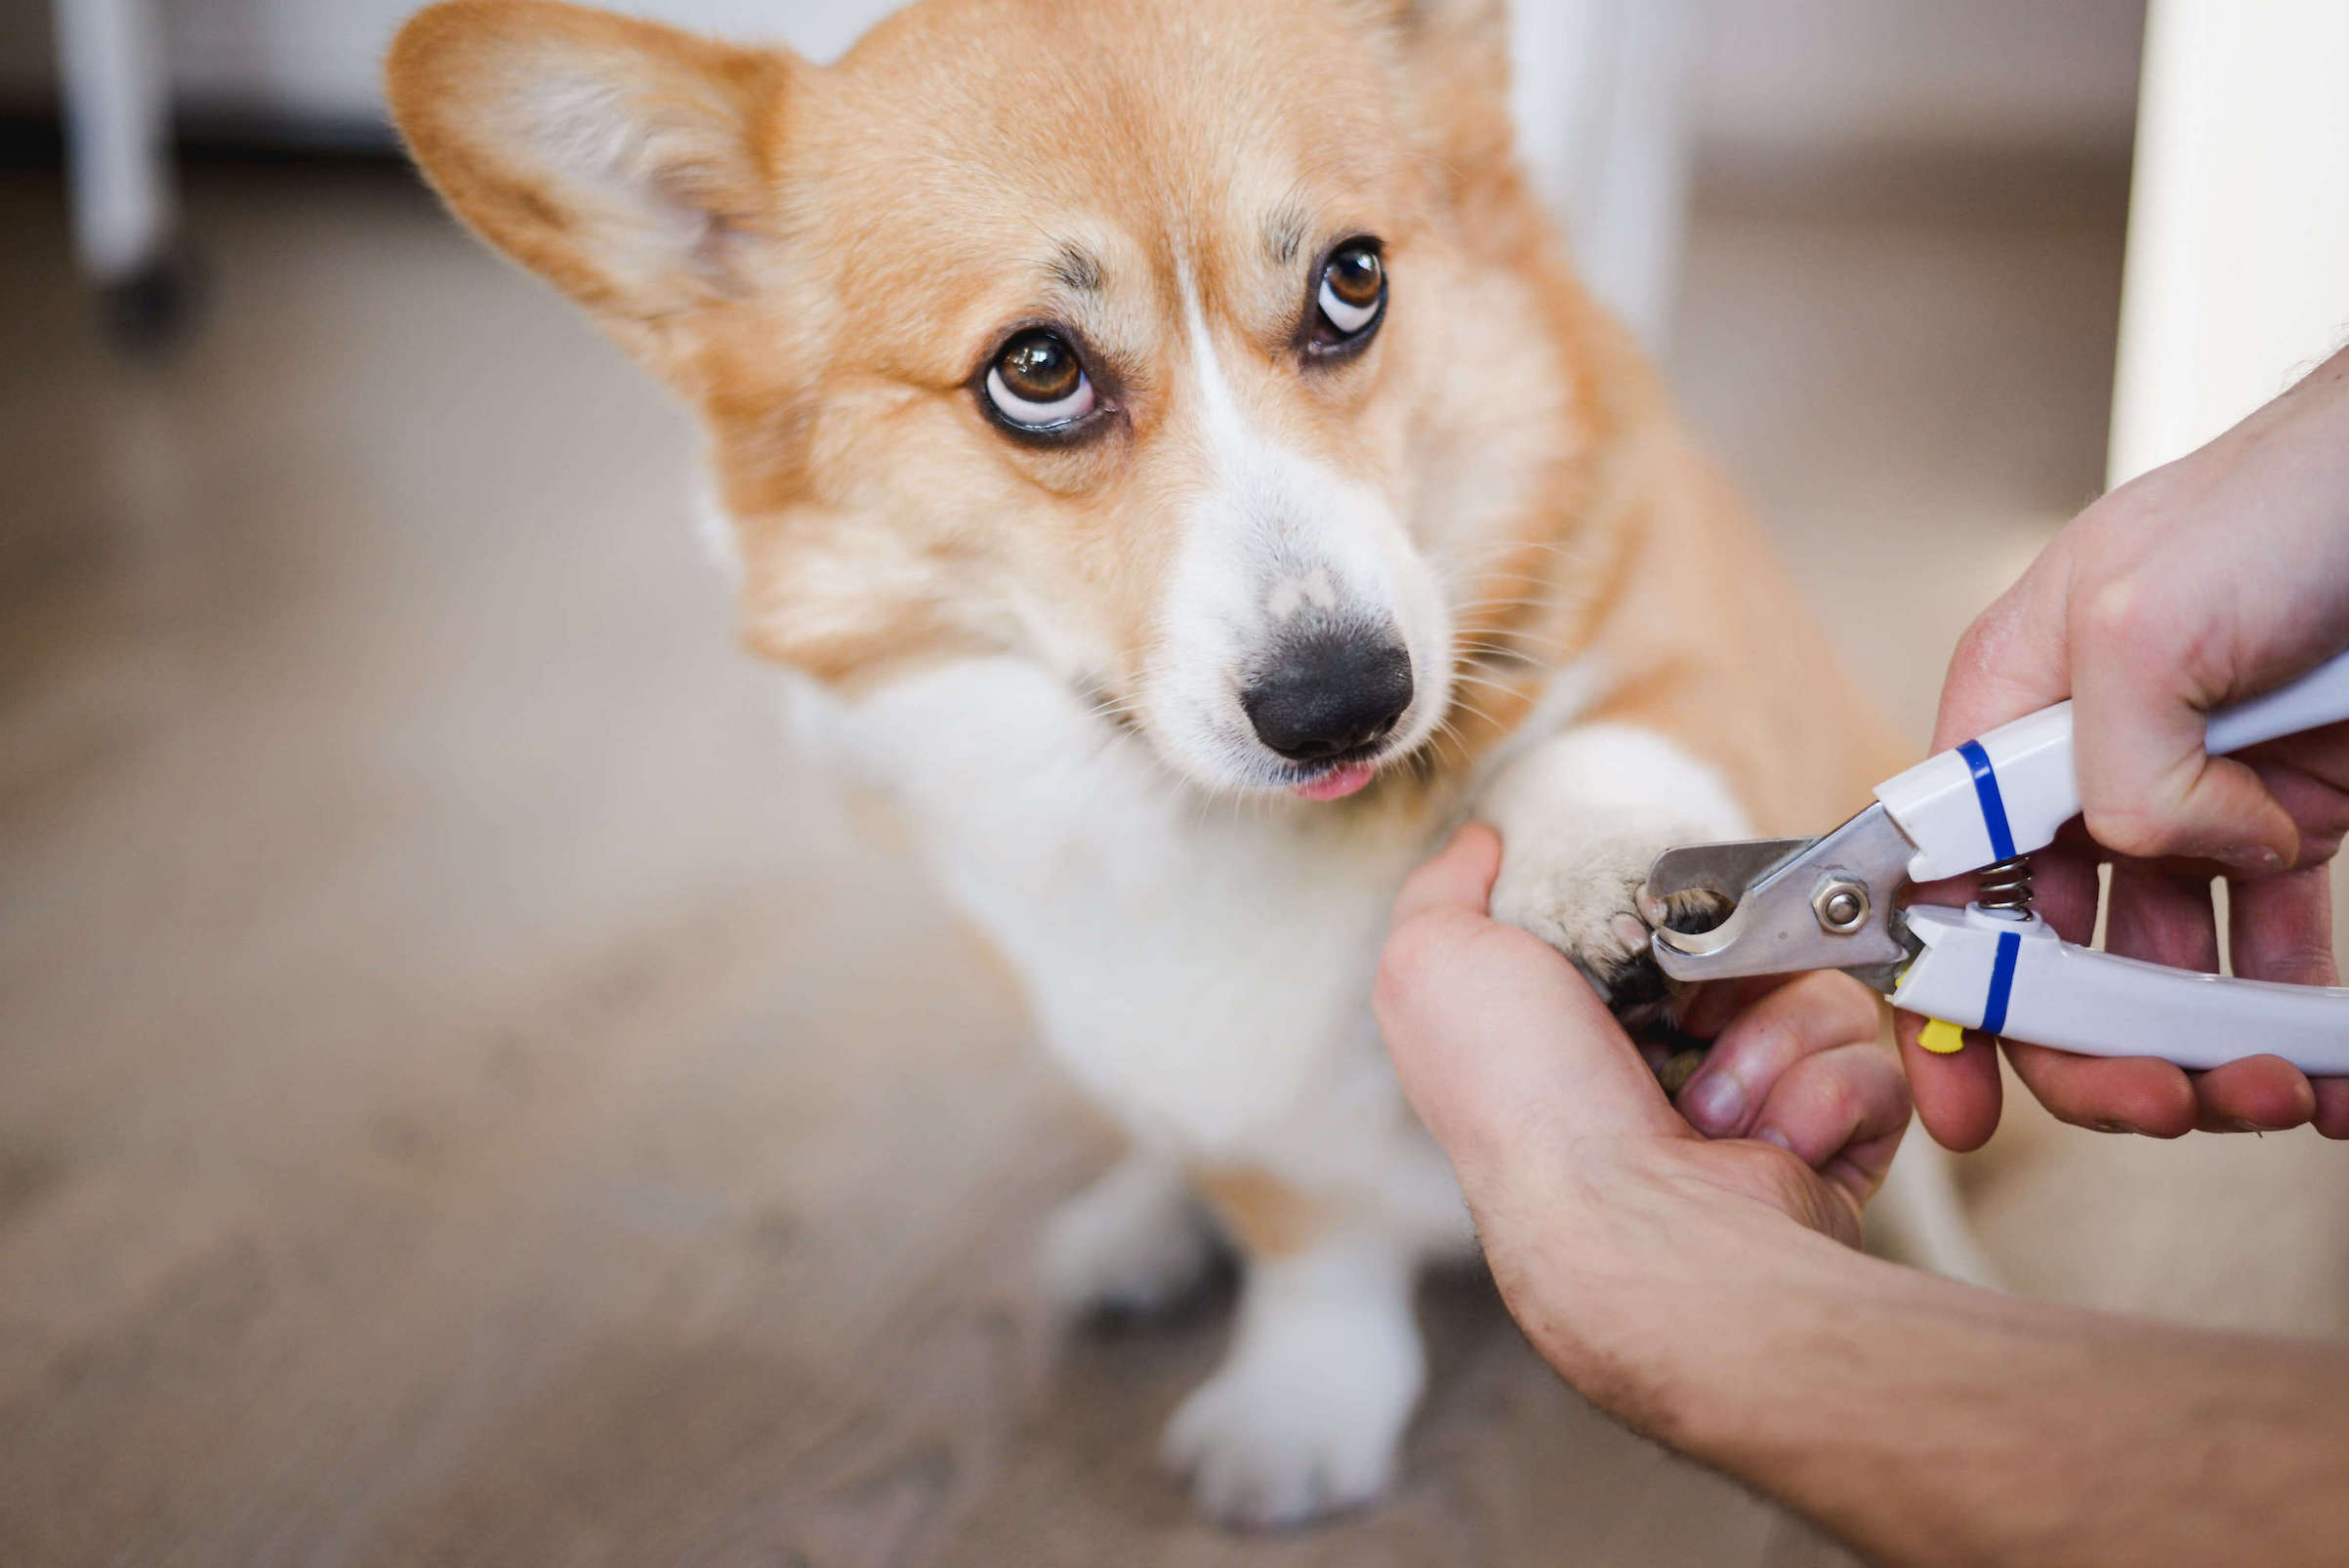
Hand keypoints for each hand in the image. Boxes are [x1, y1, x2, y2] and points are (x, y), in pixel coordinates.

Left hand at [1375, 824, 1908, 1383]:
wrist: (1633, 1230)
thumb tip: (1484, 843)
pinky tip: (1763, 1143)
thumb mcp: (1435, 963)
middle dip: (1731, 970)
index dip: (1671, 912)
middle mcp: (1668, 1066)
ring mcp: (1756, 1109)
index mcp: (1583, 1023)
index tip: (1652, 924)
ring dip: (1772, 1042)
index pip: (1664, 921)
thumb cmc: (1524, 1098)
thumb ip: (1447, 891)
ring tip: (1712, 1107)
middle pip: (1756, 945)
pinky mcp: (1830, 1147)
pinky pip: (1870, 1068)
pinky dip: (1821, 1097)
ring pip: (1822, 996)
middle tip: (1686, 1012)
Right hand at [1899, 346, 2348, 1147]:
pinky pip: (2269, 947)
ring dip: (2199, 1047)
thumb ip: (2109, 763)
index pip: (1937, 880)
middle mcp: (2082, 764)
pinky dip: (2290, 1018)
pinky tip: (2319, 1061)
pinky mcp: (2286, 815)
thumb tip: (2160, 852)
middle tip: (2157, 1099)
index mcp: (2009, 711)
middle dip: (2092, 1043)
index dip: (1941, 996)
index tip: (1963, 1096)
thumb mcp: (2142, 616)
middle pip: (2048, 949)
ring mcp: (2188, 795)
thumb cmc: (2289, 499)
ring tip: (2268, 1084)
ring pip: (2158, 966)